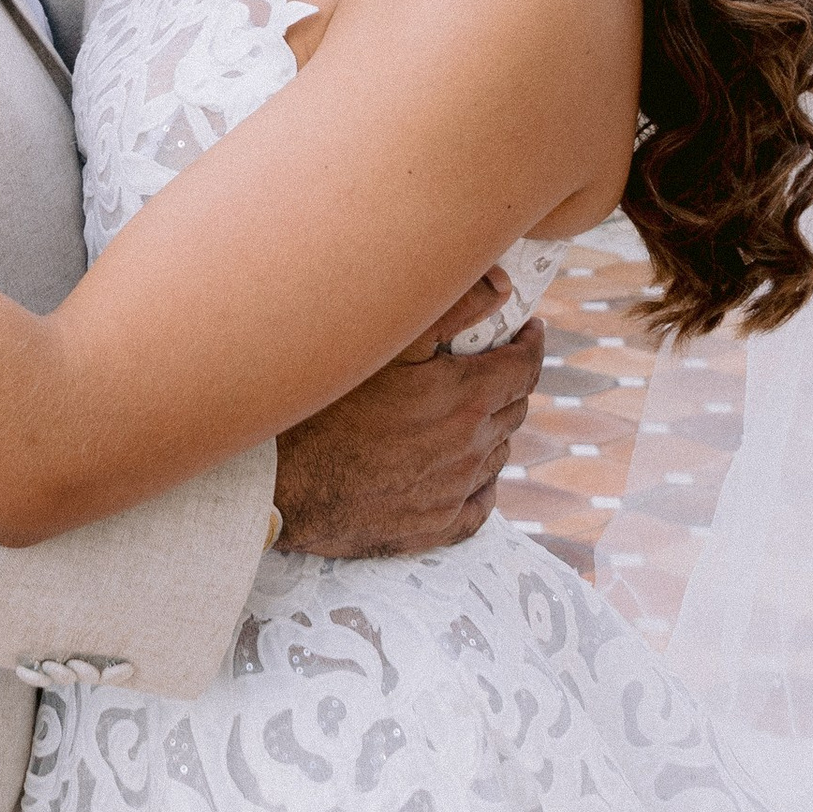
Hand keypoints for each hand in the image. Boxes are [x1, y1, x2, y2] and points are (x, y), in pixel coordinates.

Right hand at [272, 268, 543, 558]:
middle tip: (489, 364)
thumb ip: (452, 307)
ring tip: (466, 410)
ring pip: (498, 454)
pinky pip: (479, 504)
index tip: (527, 329)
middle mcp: (470, 449)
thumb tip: (503, 284)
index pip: (526, 367)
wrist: (281, 480)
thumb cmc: (325, 401)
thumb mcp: (387, 341)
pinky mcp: (433, 527)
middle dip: (509, 381)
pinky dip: (479, 481)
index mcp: (466, 399)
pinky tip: (462, 469)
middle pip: (514, 409)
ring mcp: (454, 493)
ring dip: (492, 428)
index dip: (531, 343)